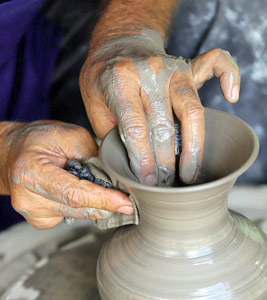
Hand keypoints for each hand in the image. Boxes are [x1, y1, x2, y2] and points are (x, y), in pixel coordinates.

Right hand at [2, 121, 133, 228]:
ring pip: (79, 216)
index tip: (126, 203)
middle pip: (79, 209)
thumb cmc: (37, 141)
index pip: (75, 194)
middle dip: (106, 203)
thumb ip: (91, 154)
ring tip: (98, 187)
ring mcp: (33, 213)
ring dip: (96, 205)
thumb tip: (115, 177)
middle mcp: (28, 198)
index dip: (104, 199)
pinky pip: (71, 218)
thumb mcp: (67, 134)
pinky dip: (83, 208)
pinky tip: (80, 194)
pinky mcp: (40, 222)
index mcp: (31, 173)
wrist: (13, 154)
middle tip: (123, 194)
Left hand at [80, 30, 239, 184]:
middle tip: (164, 186)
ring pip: (192, 110)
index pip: (135, 127)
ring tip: (189, 175)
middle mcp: (149, 72)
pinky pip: (216, 64)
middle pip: (164, 126)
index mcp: (119, 80)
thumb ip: (109, 131)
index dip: (142, 159)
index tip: (146, 182)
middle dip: (165, 163)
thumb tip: (126, 166)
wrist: (118, 44)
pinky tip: (231, 96)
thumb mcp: (93, 105)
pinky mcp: (188, 66)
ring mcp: (172, 68)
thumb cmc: (104, 78)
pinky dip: (229, 76)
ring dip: (193, 148)